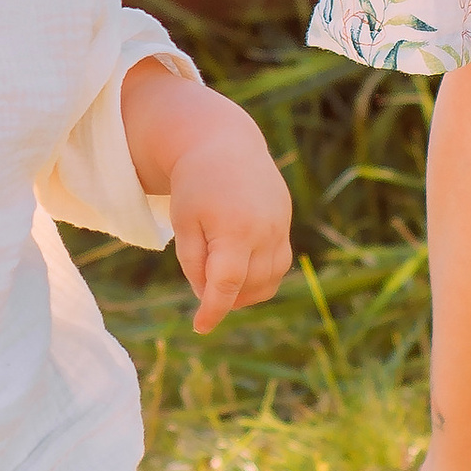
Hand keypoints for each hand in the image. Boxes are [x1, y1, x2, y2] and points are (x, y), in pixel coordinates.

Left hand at [122, 65, 292, 331]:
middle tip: (204, 288)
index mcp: (234, 228)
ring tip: (221, 281)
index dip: (214, 309)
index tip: (200, 327)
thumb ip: (195, 263)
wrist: (225, 144)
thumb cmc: (196, 186)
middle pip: (249, 285)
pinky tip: (241, 269)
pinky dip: (261, 276)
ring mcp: (280, 227)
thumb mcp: (184, 223)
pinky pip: (279, 264)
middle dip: (226, 297)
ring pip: (269, 280)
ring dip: (246, 292)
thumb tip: (210, 297)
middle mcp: (264, 230)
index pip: (227, 283)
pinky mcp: (285, 223)